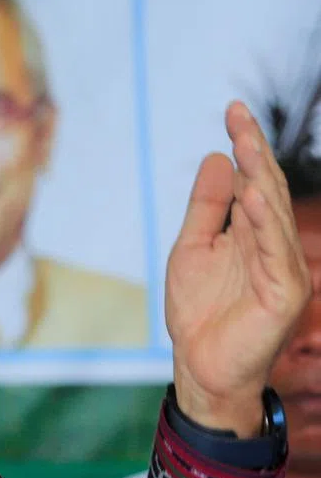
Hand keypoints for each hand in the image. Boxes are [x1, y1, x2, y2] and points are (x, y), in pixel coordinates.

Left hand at [166, 101, 311, 434]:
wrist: (200, 367)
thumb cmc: (198, 313)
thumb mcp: (192, 249)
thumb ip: (206, 207)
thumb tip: (216, 158)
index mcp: (253, 234)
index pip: (254, 181)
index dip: (246, 146)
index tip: (232, 110)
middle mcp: (274, 246)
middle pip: (268, 190)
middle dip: (255, 152)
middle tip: (238, 116)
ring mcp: (284, 269)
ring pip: (275, 216)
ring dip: (262, 179)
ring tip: (246, 145)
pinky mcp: (285, 294)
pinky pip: (275, 253)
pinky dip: (265, 224)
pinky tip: (253, 198)